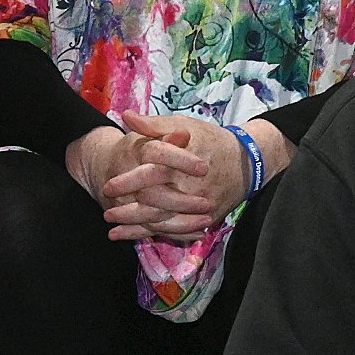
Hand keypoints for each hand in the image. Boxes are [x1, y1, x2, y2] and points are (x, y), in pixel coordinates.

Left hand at [93, 112, 257, 241]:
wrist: (248, 161)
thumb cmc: (212, 140)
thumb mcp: (184, 124)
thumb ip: (153, 124)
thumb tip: (125, 116)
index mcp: (183, 162)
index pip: (151, 173)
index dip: (127, 181)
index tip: (108, 186)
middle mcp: (192, 186)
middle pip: (154, 203)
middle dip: (128, 211)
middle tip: (107, 213)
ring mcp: (200, 206)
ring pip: (164, 222)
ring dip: (137, 228)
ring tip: (114, 231)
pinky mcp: (207, 219)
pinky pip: (179, 231)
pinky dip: (157, 236)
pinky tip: (139, 238)